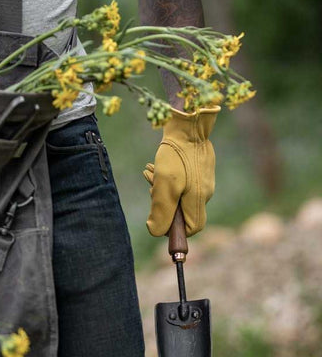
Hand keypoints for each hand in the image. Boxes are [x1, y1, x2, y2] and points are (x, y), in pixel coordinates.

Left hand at [143, 106, 219, 236]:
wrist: (188, 125)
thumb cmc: (176, 156)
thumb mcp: (164, 185)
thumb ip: (161, 210)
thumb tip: (155, 231)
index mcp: (198, 200)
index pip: (192, 228)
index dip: (175, 229)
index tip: (159, 216)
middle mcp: (204, 193)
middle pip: (182, 211)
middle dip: (163, 203)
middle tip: (152, 187)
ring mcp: (203, 180)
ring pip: (180, 194)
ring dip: (162, 187)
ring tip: (150, 172)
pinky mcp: (199, 169)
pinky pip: (183, 181)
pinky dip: (167, 178)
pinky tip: (156, 166)